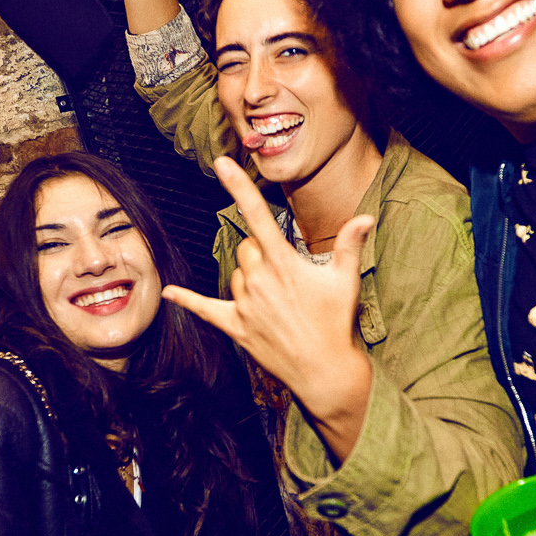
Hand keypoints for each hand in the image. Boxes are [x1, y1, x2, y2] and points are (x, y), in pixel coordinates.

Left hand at [161, 159, 375, 460]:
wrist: (325, 371)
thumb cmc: (337, 324)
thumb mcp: (346, 281)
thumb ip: (350, 245)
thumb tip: (366, 217)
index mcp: (284, 264)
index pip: (258, 216)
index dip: (239, 187)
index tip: (222, 163)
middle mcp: (259, 281)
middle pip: (246, 248)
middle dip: (261, 252)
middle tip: (286, 276)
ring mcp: (245, 305)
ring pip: (235, 275)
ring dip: (249, 279)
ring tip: (277, 301)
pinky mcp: (236, 327)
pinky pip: (206, 309)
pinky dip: (188, 301)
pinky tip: (169, 294)